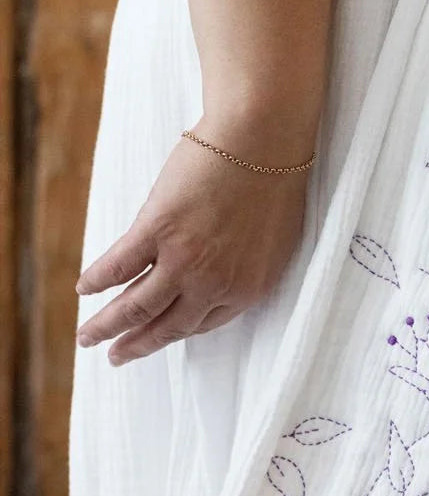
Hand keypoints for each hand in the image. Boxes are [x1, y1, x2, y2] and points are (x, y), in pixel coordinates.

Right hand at [73, 114, 312, 366]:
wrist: (264, 137)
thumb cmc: (277, 178)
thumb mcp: (275, 239)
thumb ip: (247, 264)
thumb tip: (228, 273)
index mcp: (247, 288)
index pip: (202, 324)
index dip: (175, 332)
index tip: (156, 338)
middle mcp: (214, 283)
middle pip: (166, 327)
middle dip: (136, 346)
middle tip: (115, 357)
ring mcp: (183, 259)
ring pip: (136, 306)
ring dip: (106, 325)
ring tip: (87, 336)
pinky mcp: (156, 230)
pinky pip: (118, 265)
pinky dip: (97, 280)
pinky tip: (84, 289)